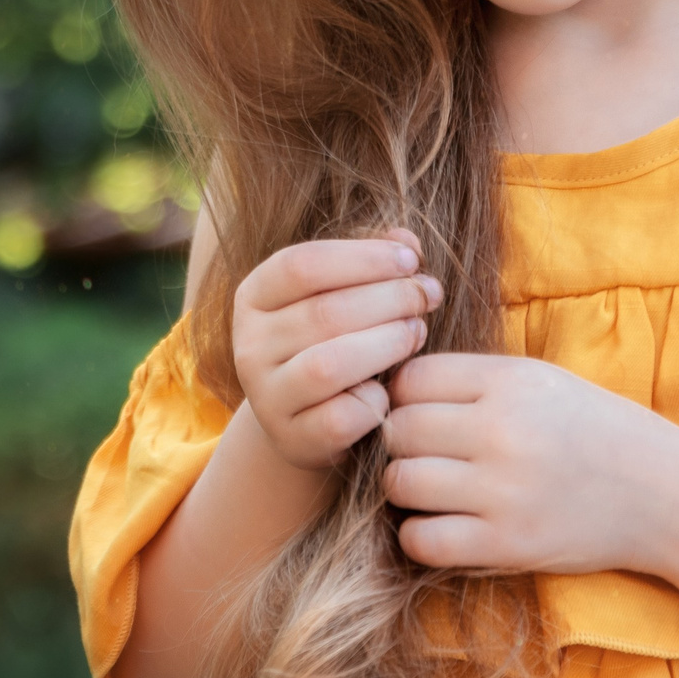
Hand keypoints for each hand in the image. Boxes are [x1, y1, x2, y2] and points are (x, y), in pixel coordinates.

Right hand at [233, 228, 442, 471]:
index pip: (299, 265)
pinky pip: (340, 418)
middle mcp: (249, 345)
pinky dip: (373, 403)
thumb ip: (370, 262)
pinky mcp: (292, 438)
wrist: (308, 419)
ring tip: (418, 332)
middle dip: (389, 299)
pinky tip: (390, 390)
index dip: (361, 258)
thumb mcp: (342, 294)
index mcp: (253, 297)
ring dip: (386, 343)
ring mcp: (266, 395)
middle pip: (323, 313)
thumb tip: (405, 240)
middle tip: (429, 295)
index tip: (411, 259)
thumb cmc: (334, 340)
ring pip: (329, 365)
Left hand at [381, 352, 672, 574]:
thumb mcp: (540, 379)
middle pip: (397, 429)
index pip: (409, 379)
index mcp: (509, 381)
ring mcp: (504, 491)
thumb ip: (472, 380)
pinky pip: (421, 540)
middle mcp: (502, 430)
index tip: (422, 412)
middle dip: (401, 443)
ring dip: (405, 489)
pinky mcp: (508, 545)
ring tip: (432, 490)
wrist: (665, 493)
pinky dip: (419, 536)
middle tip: (424, 454)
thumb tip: (390, 387)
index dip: (403, 396)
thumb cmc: (594, 430)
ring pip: (400, 482)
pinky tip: (442, 527)